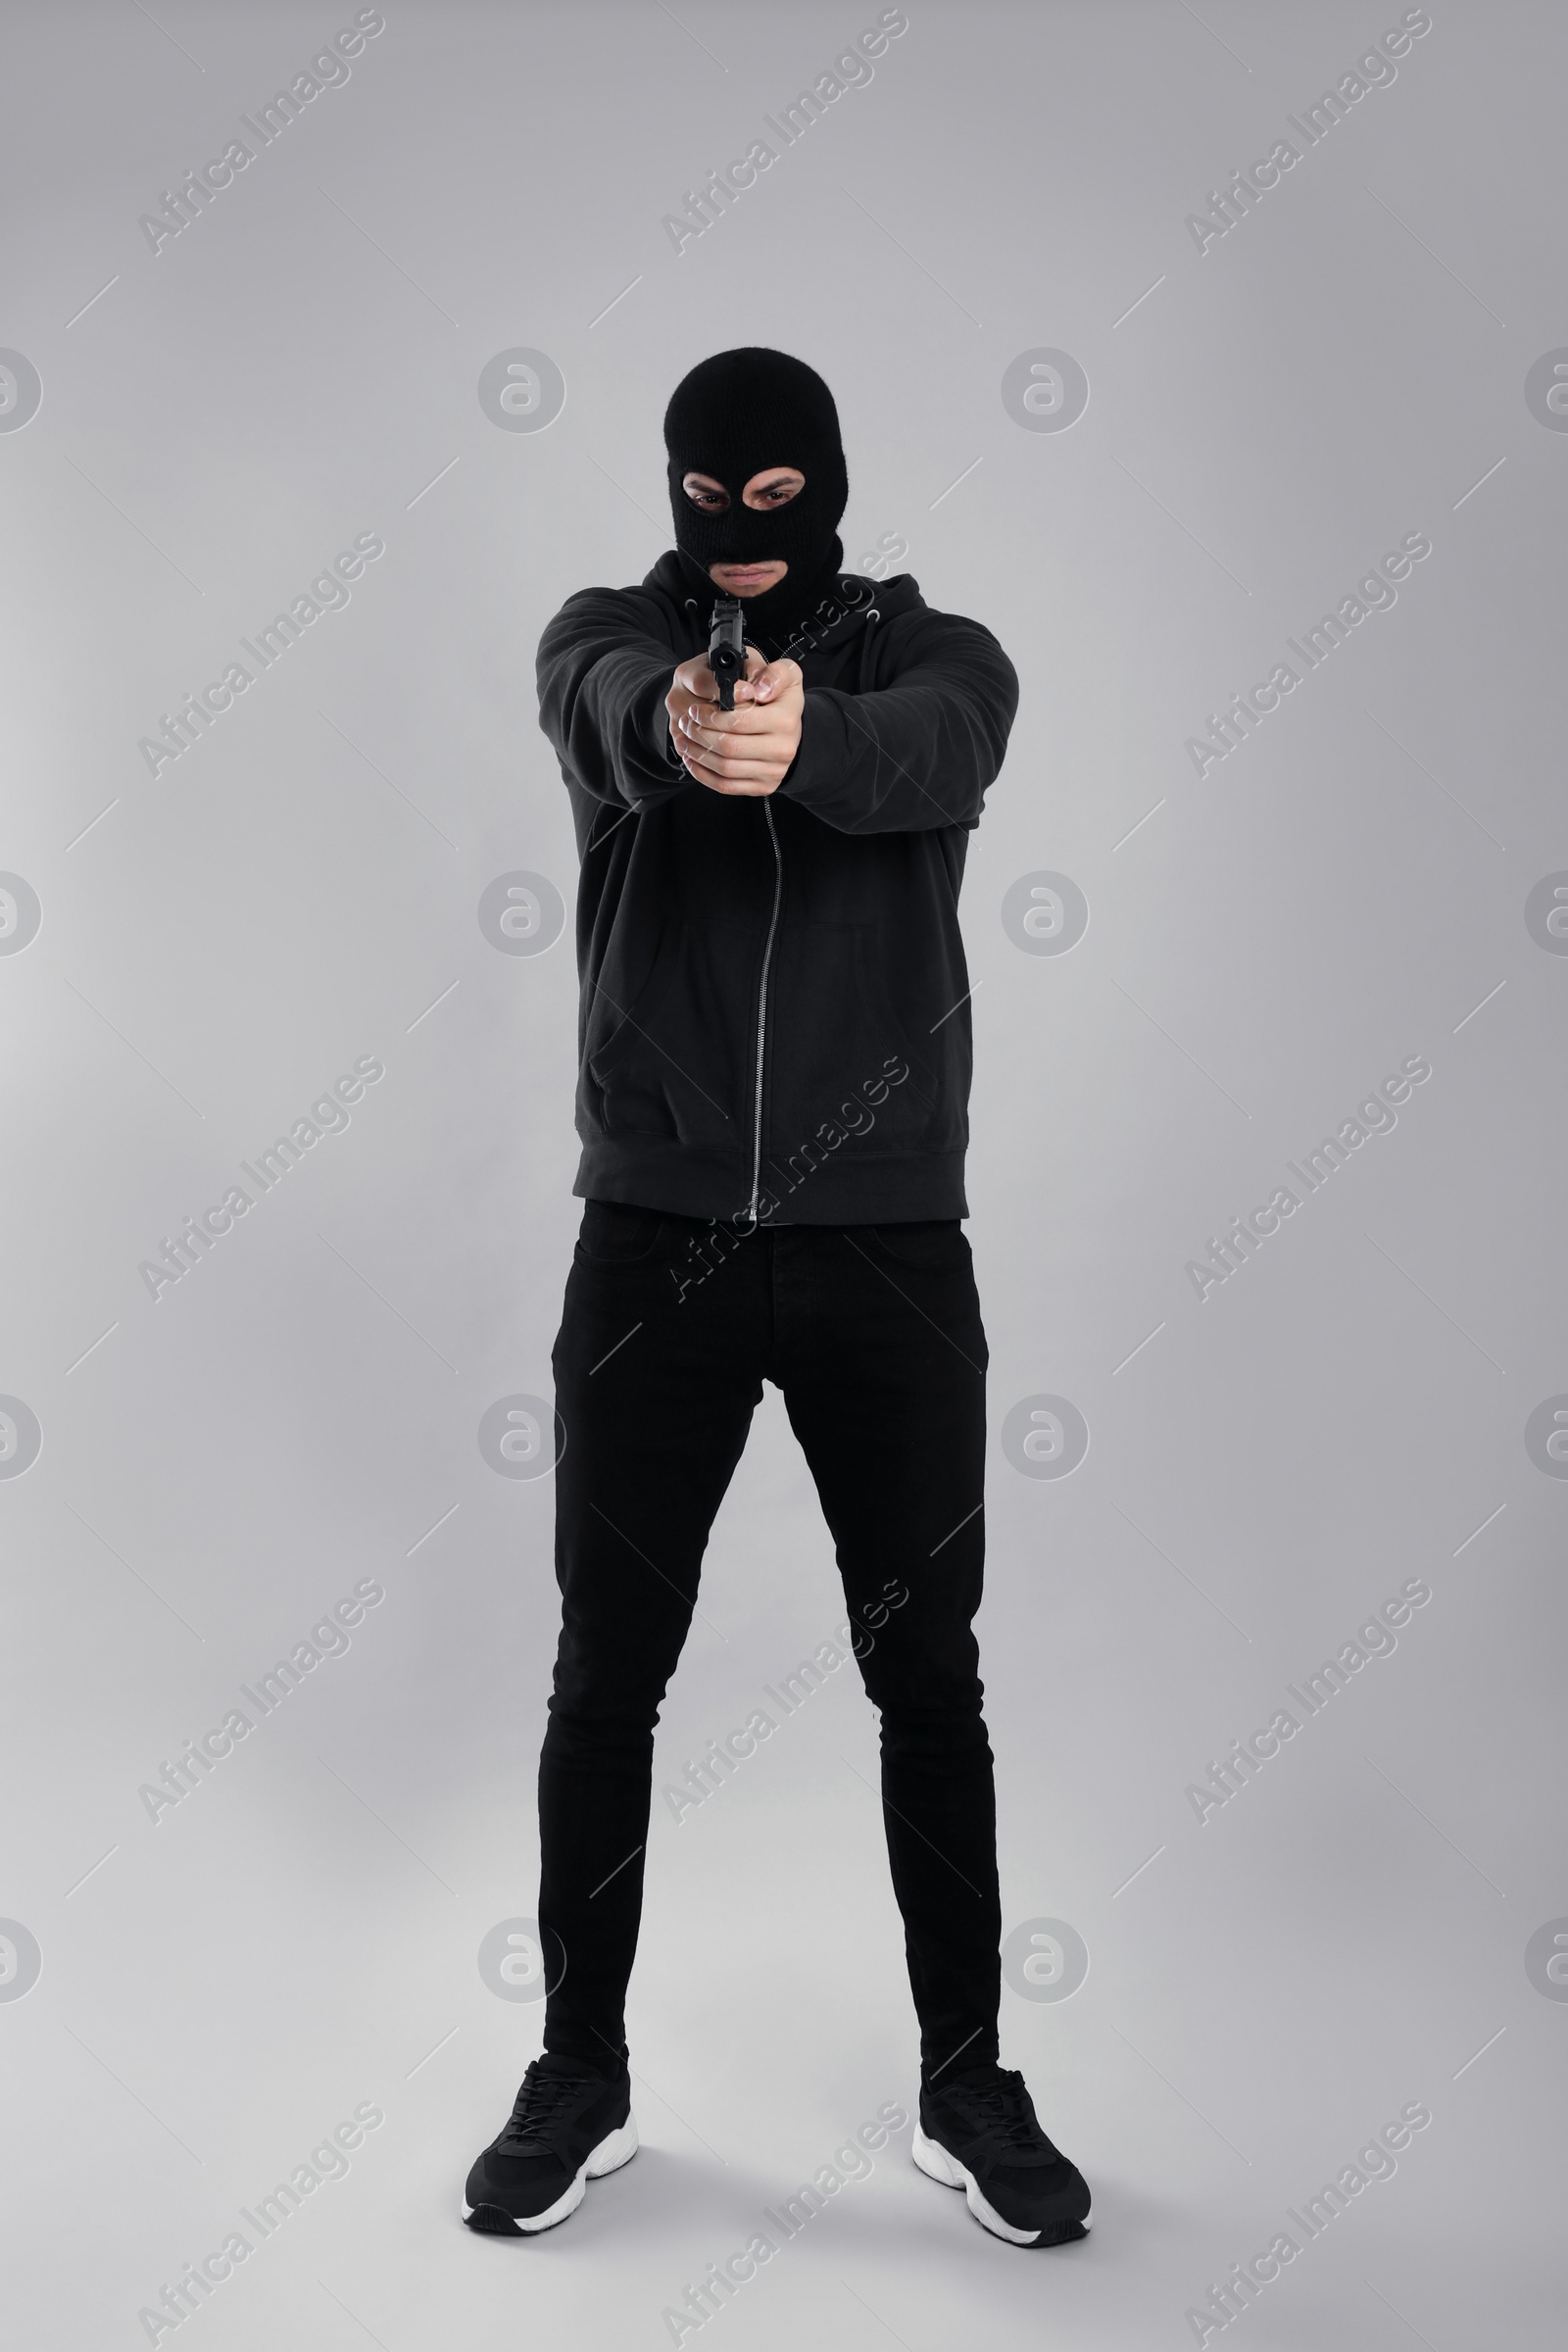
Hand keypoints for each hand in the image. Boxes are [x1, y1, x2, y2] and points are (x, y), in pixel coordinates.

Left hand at [665, 648, 803, 796]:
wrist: (790, 727)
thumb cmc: (779, 696)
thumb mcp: (785, 673)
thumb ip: (775, 674)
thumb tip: (757, 691)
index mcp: (786, 720)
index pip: (739, 722)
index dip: (711, 717)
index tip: (695, 709)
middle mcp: (783, 749)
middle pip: (729, 747)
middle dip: (699, 734)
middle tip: (686, 722)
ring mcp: (774, 772)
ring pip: (724, 768)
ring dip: (697, 753)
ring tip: (684, 737)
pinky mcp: (763, 787)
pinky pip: (726, 786)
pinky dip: (702, 773)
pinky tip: (691, 758)